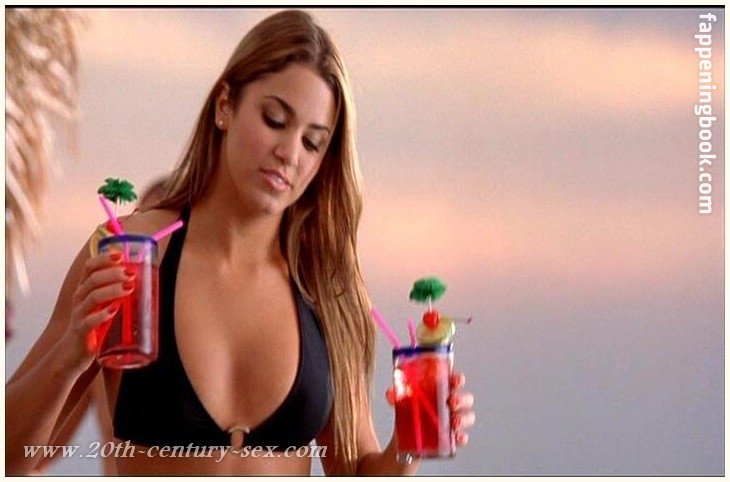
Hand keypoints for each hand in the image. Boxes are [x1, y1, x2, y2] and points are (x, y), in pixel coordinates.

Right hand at [60, 251, 134, 371]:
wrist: (72, 354)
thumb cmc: (93, 326)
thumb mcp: (103, 306)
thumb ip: (118, 294)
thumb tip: (146, 281)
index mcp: (85, 289)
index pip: (90, 267)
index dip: (103, 259)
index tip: (120, 255)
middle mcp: (80, 299)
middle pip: (92, 279)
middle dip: (112, 273)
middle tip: (130, 273)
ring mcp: (79, 315)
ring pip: (92, 297)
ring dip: (112, 290)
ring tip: (129, 287)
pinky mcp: (81, 332)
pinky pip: (89, 321)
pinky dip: (102, 315)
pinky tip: (113, 310)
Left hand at [385, 369, 474, 446]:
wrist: (405, 439)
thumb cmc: (409, 413)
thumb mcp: (402, 403)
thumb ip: (397, 396)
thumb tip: (390, 393)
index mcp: (441, 391)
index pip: (454, 382)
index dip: (458, 379)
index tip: (456, 381)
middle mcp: (450, 405)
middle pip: (466, 399)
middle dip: (462, 399)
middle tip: (451, 402)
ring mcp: (453, 421)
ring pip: (468, 417)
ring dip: (464, 418)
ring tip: (454, 421)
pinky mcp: (451, 438)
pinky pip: (462, 437)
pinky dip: (462, 437)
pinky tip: (457, 437)